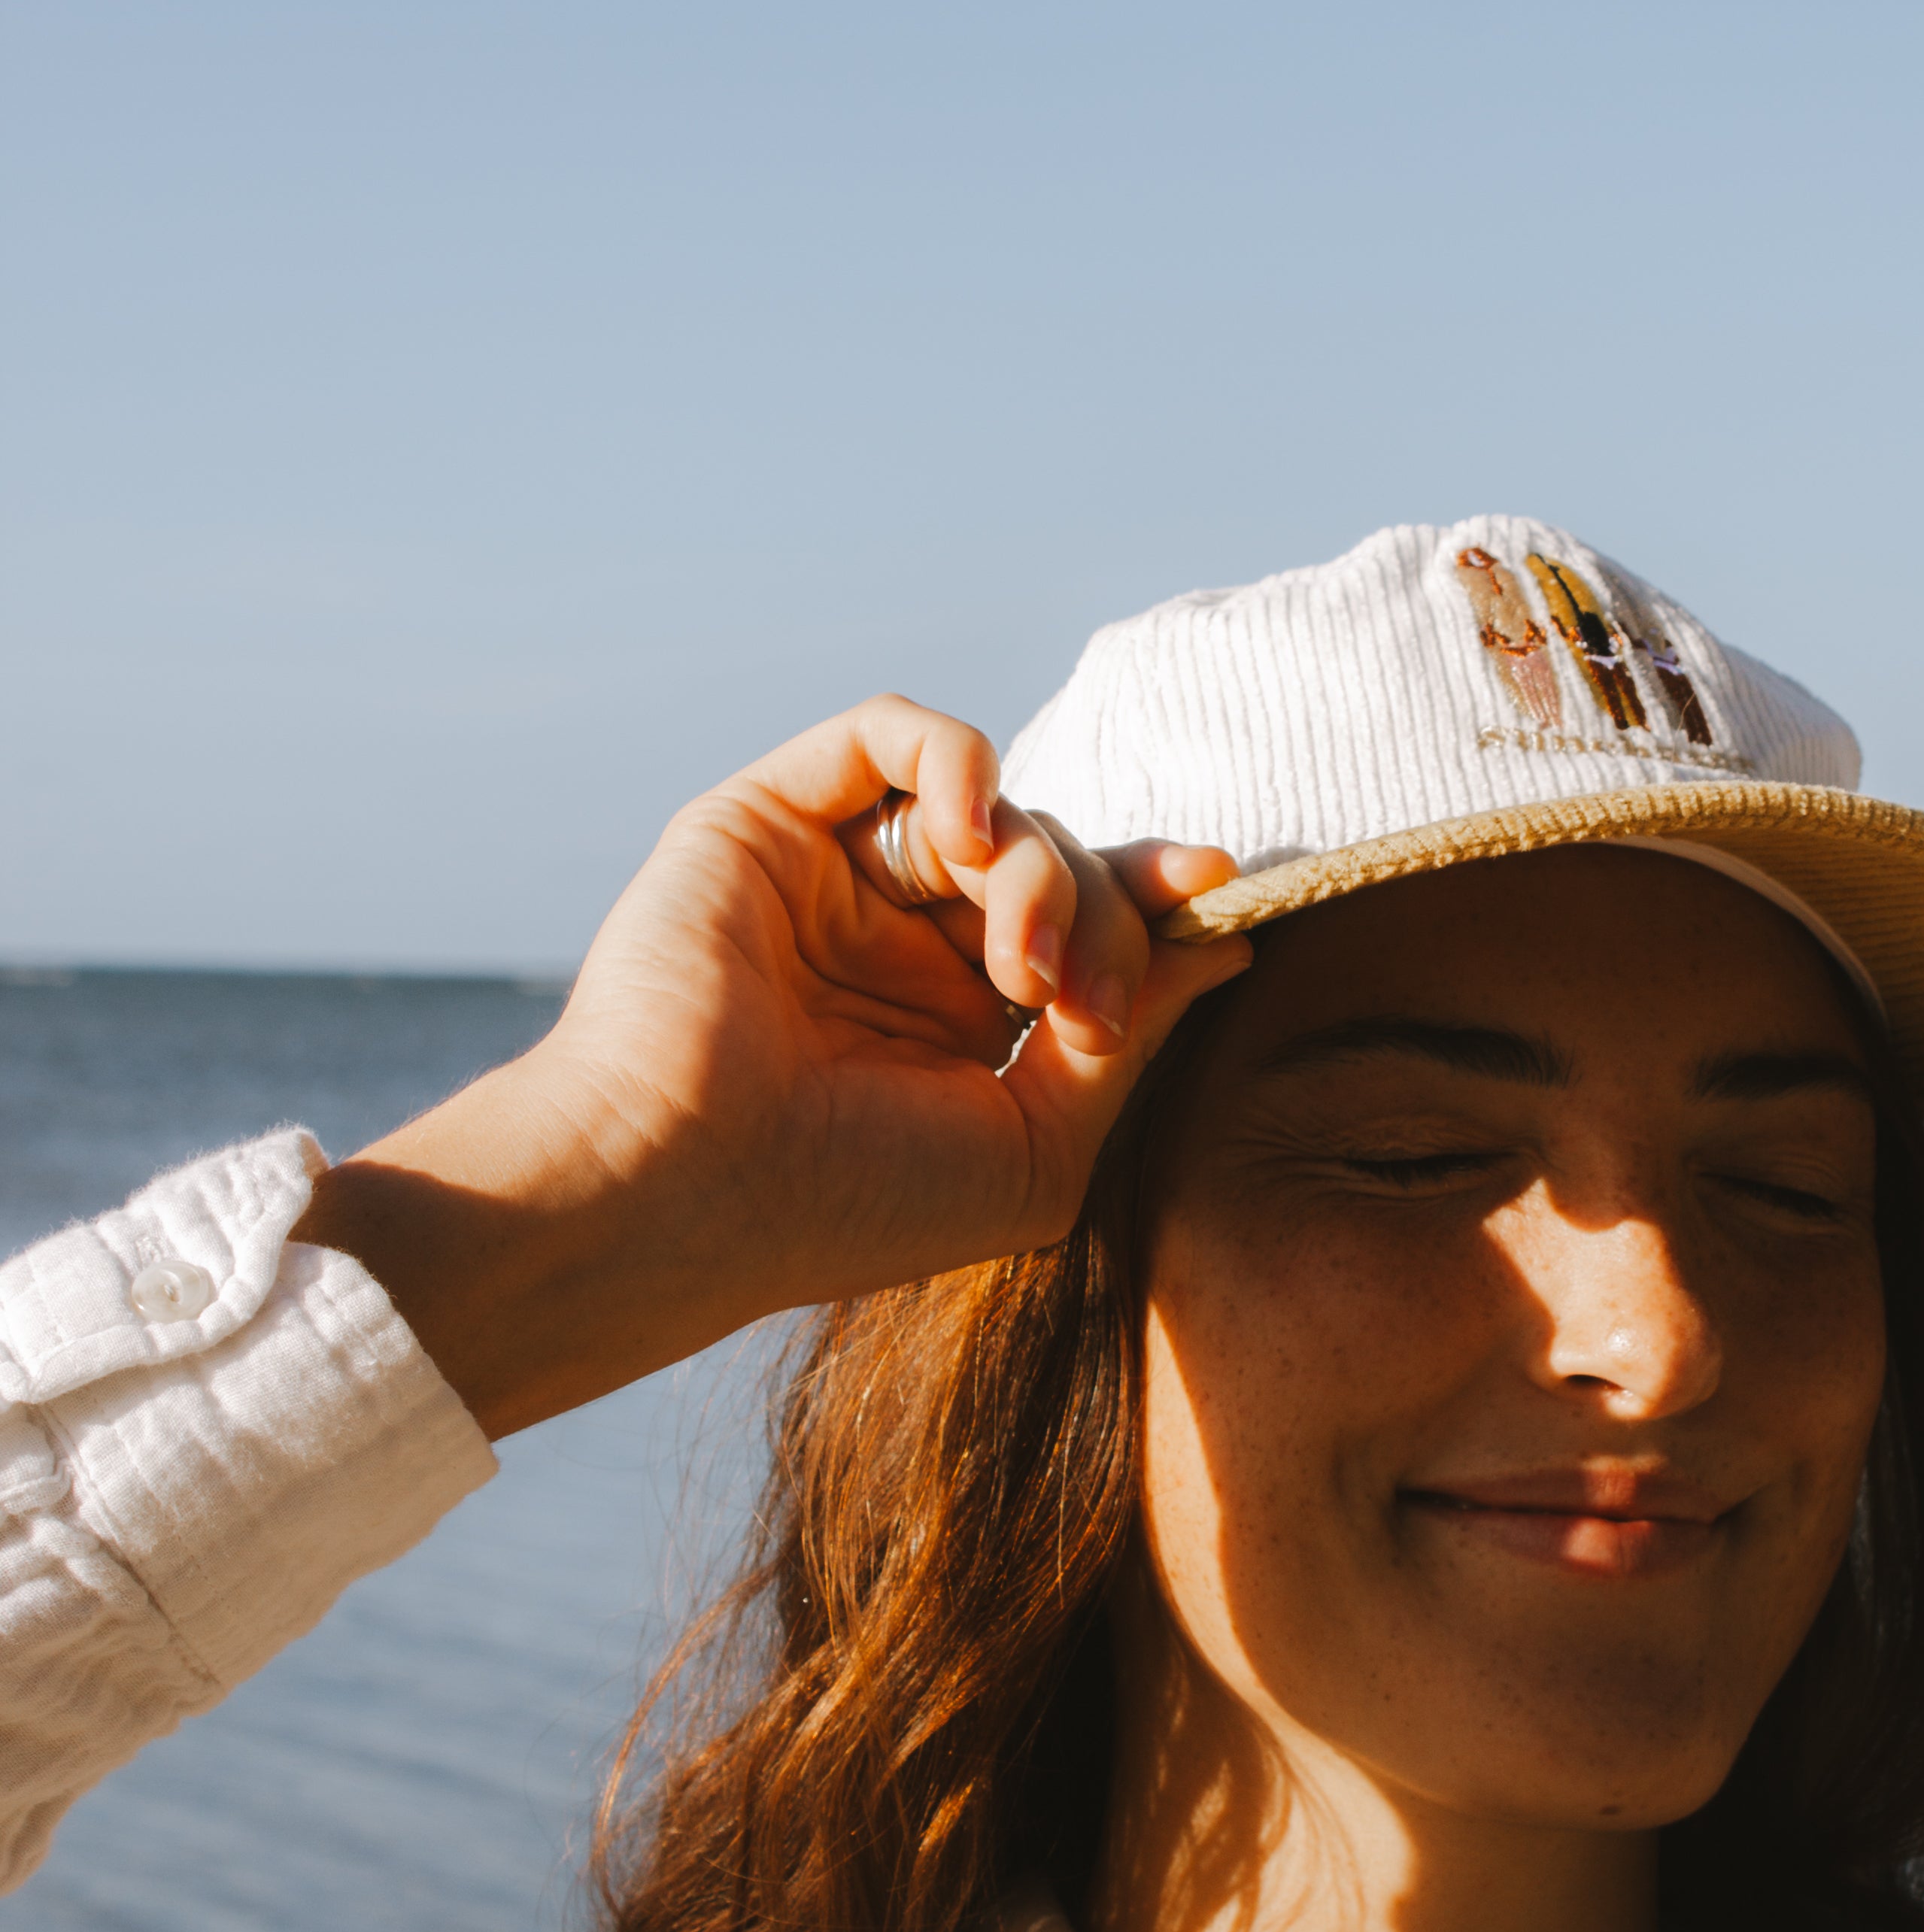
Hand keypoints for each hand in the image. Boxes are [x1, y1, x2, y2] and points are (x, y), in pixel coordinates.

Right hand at [301, 700, 1250, 1436]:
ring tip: (1019, 966)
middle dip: (1100, 914)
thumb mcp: (1037, 1145)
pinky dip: (959, 765)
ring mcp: (836, 876)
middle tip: (1072, 1004)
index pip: (1083, 920)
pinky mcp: (770, 817)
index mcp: (956, 1020)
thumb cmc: (851, 1198)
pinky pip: (893, 733)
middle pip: (1056, 858)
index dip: (1154, 897)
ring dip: (1038, 869)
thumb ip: (1131, 1035)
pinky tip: (964, 841)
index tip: (1214, 891)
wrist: (689, 1188)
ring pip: (992, 806)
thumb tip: (1226, 941)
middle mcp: (899, 941)